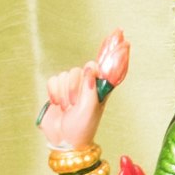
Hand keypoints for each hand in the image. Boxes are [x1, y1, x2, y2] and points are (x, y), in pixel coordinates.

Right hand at [40, 30, 129, 169]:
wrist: (64, 141)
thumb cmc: (82, 128)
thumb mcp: (90, 109)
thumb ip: (90, 88)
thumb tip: (89, 68)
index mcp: (100, 88)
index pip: (106, 65)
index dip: (113, 49)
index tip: (121, 33)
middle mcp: (87, 84)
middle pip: (80, 69)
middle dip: (75, 88)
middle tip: (75, 104)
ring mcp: (72, 86)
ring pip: (65, 74)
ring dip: (64, 93)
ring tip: (68, 108)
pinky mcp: (57, 89)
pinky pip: (53, 80)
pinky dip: (54, 93)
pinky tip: (58, 104)